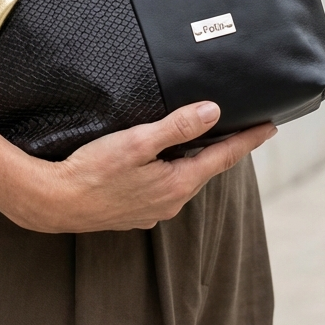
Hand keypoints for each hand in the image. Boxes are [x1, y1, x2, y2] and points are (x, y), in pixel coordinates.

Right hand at [18, 102, 275, 232]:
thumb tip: (213, 112)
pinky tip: (163, 162)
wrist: (54, 202)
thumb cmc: (93, 170)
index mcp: (177, 184)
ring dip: (196, 160)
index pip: (223, 157)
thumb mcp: (136, 142)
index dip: (248, 140)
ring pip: (184, 180)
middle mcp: (171, 202)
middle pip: (206, 169)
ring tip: (206, 139)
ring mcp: (153, 211)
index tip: (270, 126)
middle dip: (223, 148)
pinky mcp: (135, 213)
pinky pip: (164, 189)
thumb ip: (176, 127)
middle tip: (242, 128)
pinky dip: (173, 171)